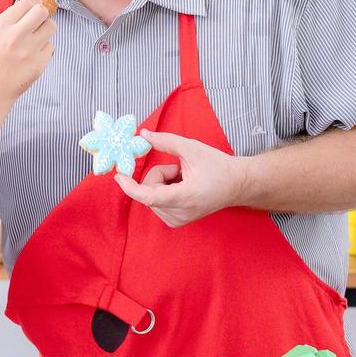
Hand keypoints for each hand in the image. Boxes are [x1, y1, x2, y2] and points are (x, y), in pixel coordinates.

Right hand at [0, 0, 55, 100]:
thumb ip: (10, 18)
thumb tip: (30, 4)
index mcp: (1, 26)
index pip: (26, 3)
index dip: (34, 1)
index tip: (36, 3)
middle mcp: (15, 36)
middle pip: (42, 12)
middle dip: (42, 14)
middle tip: (38, 20)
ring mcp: (28, 51)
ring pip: (51, 27)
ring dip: (45, 30)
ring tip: (35, 38)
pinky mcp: (38, 64)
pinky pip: (50, 47)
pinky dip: (44, 49)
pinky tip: (32, 55)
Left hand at [114, 129, 249, 227]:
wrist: (237, 185)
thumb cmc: (217, 166)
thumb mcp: (192, 148)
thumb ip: (166, 141)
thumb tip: (143, 134)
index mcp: (185, 197)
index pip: (149, 197)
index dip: (131, 187)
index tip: (118, 176)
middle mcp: (180, 213)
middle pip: (150, 191)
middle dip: (158, 175)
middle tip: (179, 169)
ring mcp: (178, 220)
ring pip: (151, 197)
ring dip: (162, 183)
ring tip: (184, 179)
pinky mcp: (176, 222)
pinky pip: (157, 203)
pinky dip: (164, 191)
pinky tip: (182, 187)